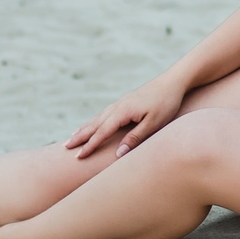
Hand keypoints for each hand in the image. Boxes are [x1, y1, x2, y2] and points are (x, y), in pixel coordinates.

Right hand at [64, 78, 185, 158]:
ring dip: (85, 128)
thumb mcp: (154, 123)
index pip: (102, 132)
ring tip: (73, 137)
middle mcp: (118, 106)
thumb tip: (118, 153)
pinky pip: (105, 113)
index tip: (78, 157)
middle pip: (95, 124)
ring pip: (98, 118)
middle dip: (80, 136)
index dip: (90, 145)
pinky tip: (94, 124)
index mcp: (123, 111)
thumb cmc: (166, 103)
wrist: (173, 81)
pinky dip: (95, 121)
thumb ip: (135, 138)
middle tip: (65, 148)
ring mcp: (121, 102)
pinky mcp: (126, 101)